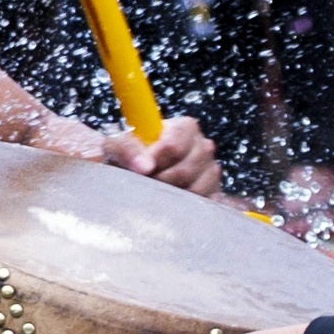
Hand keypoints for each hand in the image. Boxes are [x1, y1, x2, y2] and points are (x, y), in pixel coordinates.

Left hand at [92, 111, 220, 193]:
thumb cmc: (130, 154)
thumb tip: (144, 167)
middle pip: (185, 170)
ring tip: (156, 191)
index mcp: (185, 127)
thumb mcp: (119, 145)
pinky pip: (204, 203)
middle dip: (161, 181)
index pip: (174, 147)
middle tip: (145, 183)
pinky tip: (171, 201)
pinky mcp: (213, 192)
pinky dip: (185, 206)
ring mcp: (211, 169)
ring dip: (172, 195)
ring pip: (196, 189)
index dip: (155, 162)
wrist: (138, 171)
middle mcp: (202, 146)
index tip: (142, 169)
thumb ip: (128, 149)